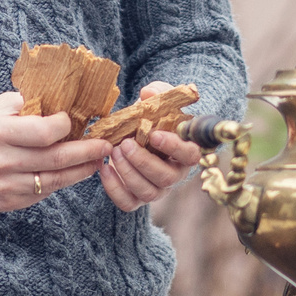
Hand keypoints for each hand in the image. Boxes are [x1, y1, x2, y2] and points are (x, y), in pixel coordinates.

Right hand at [0, 92, 111, 213]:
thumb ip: (28, 104)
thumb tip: (64, 102)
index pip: (45, 132)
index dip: (66, 126)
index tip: (73, 120)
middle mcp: (3, 161)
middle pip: (56, 159)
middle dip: (87, 152)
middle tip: (105, 145)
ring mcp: (5, 185)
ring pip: (54, 181)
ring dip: (80, 171)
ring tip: (96, 161)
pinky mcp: (7, 202)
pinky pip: (42, 194)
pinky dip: (59, 182)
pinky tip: (71, 173)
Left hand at [100, 83, 202, 212]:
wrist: (133, 134)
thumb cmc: (150, 118)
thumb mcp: (155, 102)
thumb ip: (157, 93)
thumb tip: (149, 93)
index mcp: (185, 152)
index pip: (190, 156)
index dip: (174, 147)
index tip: (154, 134)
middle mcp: (174, 174)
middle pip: (166, 178)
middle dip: (143, 162)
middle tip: (124, 144)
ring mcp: (157, 189)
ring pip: (147, 192)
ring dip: (128, 173)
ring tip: (113, 152)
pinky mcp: (136, 198)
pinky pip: (127, 202)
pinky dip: (114, 188)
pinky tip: (104, 168)